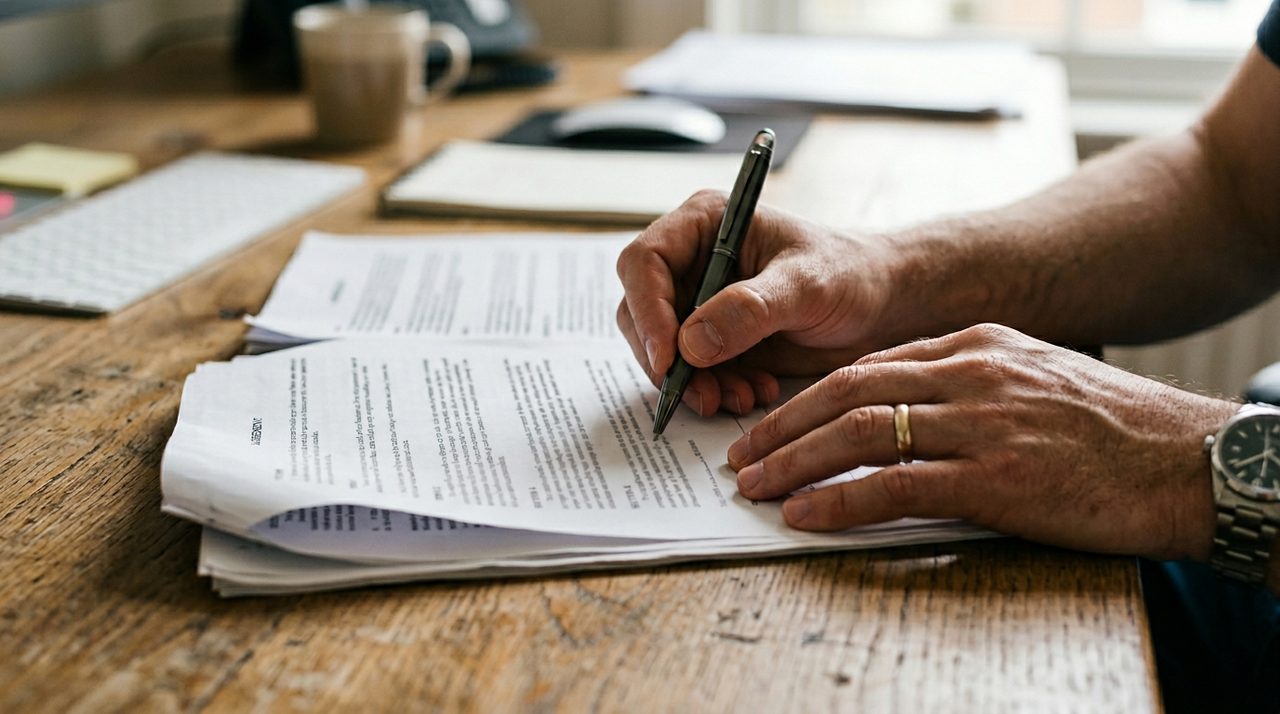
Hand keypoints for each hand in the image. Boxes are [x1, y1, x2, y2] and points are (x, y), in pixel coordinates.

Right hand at [616, 191, 900, 417]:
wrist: (881, 304)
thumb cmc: (851, 274)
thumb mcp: (806, 286)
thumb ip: (750, 309)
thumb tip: (690, 344)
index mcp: (705, 223)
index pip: (644, 262)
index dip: (646, 311)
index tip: (669, 358)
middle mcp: (692, 260)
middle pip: (641, 312)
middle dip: (668, 360)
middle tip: (702, 394)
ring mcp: (700, 302)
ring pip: (663, 349)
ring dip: (693, 382)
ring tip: (739, 398)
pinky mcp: (714, 339)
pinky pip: (691, 372)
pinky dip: (713, 390)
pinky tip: (753, 394)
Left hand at [727, 323, 1239, 560]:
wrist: (1188, 460)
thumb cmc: (1113, 429)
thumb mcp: (1034, 380)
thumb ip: (968, 385)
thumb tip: (904, 414)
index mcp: (976, 345)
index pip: (868, 364)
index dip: (808, 395)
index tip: (771, 421)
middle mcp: (970, 373)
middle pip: (847, 390)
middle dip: (783, 424)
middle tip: (742, 455)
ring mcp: (981, 422)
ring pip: (859, 431)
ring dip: (794, 460)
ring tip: (756, 486)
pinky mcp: (995, 476)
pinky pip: (895, 484)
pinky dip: (840, 498)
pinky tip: (805, 513)